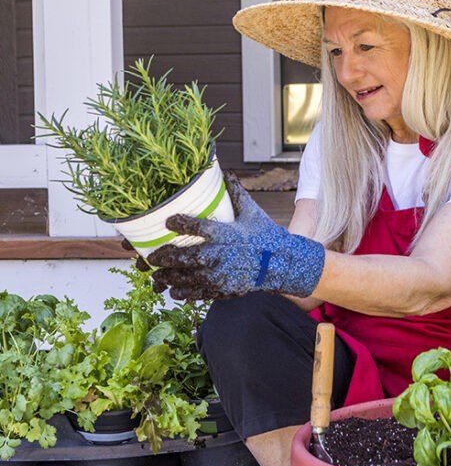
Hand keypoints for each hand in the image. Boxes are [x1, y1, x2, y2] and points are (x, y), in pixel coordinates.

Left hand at [147, 171, 324, 300]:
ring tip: (158, 274)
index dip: (179, 223)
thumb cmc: (265, 235)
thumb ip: (235, 193)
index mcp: (225, 233)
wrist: (282, 263)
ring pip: (185, 278)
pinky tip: (174, 289)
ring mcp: (219, 275)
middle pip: (184, 257)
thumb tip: (226, 173)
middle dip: (164, 257)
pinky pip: (196, 292)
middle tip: (152, 256)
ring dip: (168, 276)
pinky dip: (182, 291)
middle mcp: (219, 255)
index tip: (168, 221)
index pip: (196, 226)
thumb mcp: (251, 212)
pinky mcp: (222, 289)